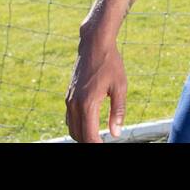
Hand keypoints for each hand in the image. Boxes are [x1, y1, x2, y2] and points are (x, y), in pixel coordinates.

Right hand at [65, 23, 128, 142]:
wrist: (94, 44)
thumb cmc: (110, 63)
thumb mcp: (120, 87)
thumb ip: (118, 112)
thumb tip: (116, 134)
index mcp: (88, 103)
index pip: (89, 135)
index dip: (97, 144)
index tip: (105, 145)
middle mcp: (74, 104)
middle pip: (78, 135)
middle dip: (89, 141)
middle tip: (102, 142)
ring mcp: (69, 100)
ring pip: (71, 128)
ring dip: (82, 135)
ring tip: (97, 137)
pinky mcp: (68, 95)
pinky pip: (69, 118)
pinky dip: (77, 125)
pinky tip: (89, 124)